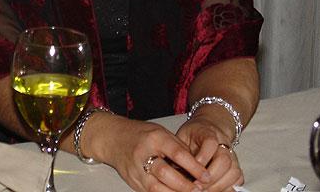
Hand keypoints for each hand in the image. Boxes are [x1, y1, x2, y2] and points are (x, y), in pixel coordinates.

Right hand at [94, 115, 210, 190]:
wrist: (113, 139)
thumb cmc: (139, 134)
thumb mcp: (161, 133)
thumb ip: (178, 147)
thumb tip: (197, 165)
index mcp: (154, 138)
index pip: (177, 153)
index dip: (194, 167)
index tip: (206, 175)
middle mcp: (143, 154)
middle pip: (166, 174)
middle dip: (185, 185)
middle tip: (199, 188)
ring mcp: (136, 170)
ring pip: (157, 188)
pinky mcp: (133, 182)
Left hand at [175, 118, 242, 191]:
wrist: (208, 129)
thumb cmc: (193, 135)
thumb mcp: (182, 136)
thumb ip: (180, 151)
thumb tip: (175, 170)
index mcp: (208, 132)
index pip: (210, 143)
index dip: (202, 158)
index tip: (191, 171)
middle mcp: (224, 143)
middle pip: (224, 160)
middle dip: (210, 176)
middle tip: (196, 186)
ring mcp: (232, 155)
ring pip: (233, 172)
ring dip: (218, 185)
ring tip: (203, 191)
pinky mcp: (236, 166)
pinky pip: (238, 180)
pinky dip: (227, 188)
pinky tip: (214, 191)